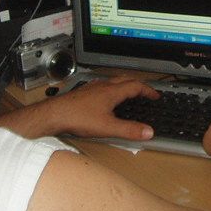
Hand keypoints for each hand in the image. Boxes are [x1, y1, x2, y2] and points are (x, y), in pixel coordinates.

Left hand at [41, 77, 157, 140]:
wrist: (54, 114)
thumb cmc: (78, 118)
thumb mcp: (108, 127)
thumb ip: (129, 130)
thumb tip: (148, 131)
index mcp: (112, 91)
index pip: (136, 86)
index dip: (148, 90)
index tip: (155, 96)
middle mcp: (103, 86)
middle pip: (125, 79)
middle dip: (138, 85)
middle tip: (145, 92)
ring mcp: (92, 88)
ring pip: (113, 81)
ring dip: (124, 85)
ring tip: (128, 93)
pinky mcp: (84, 92)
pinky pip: (102, 86)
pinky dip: (111, 89)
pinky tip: (106, 99)